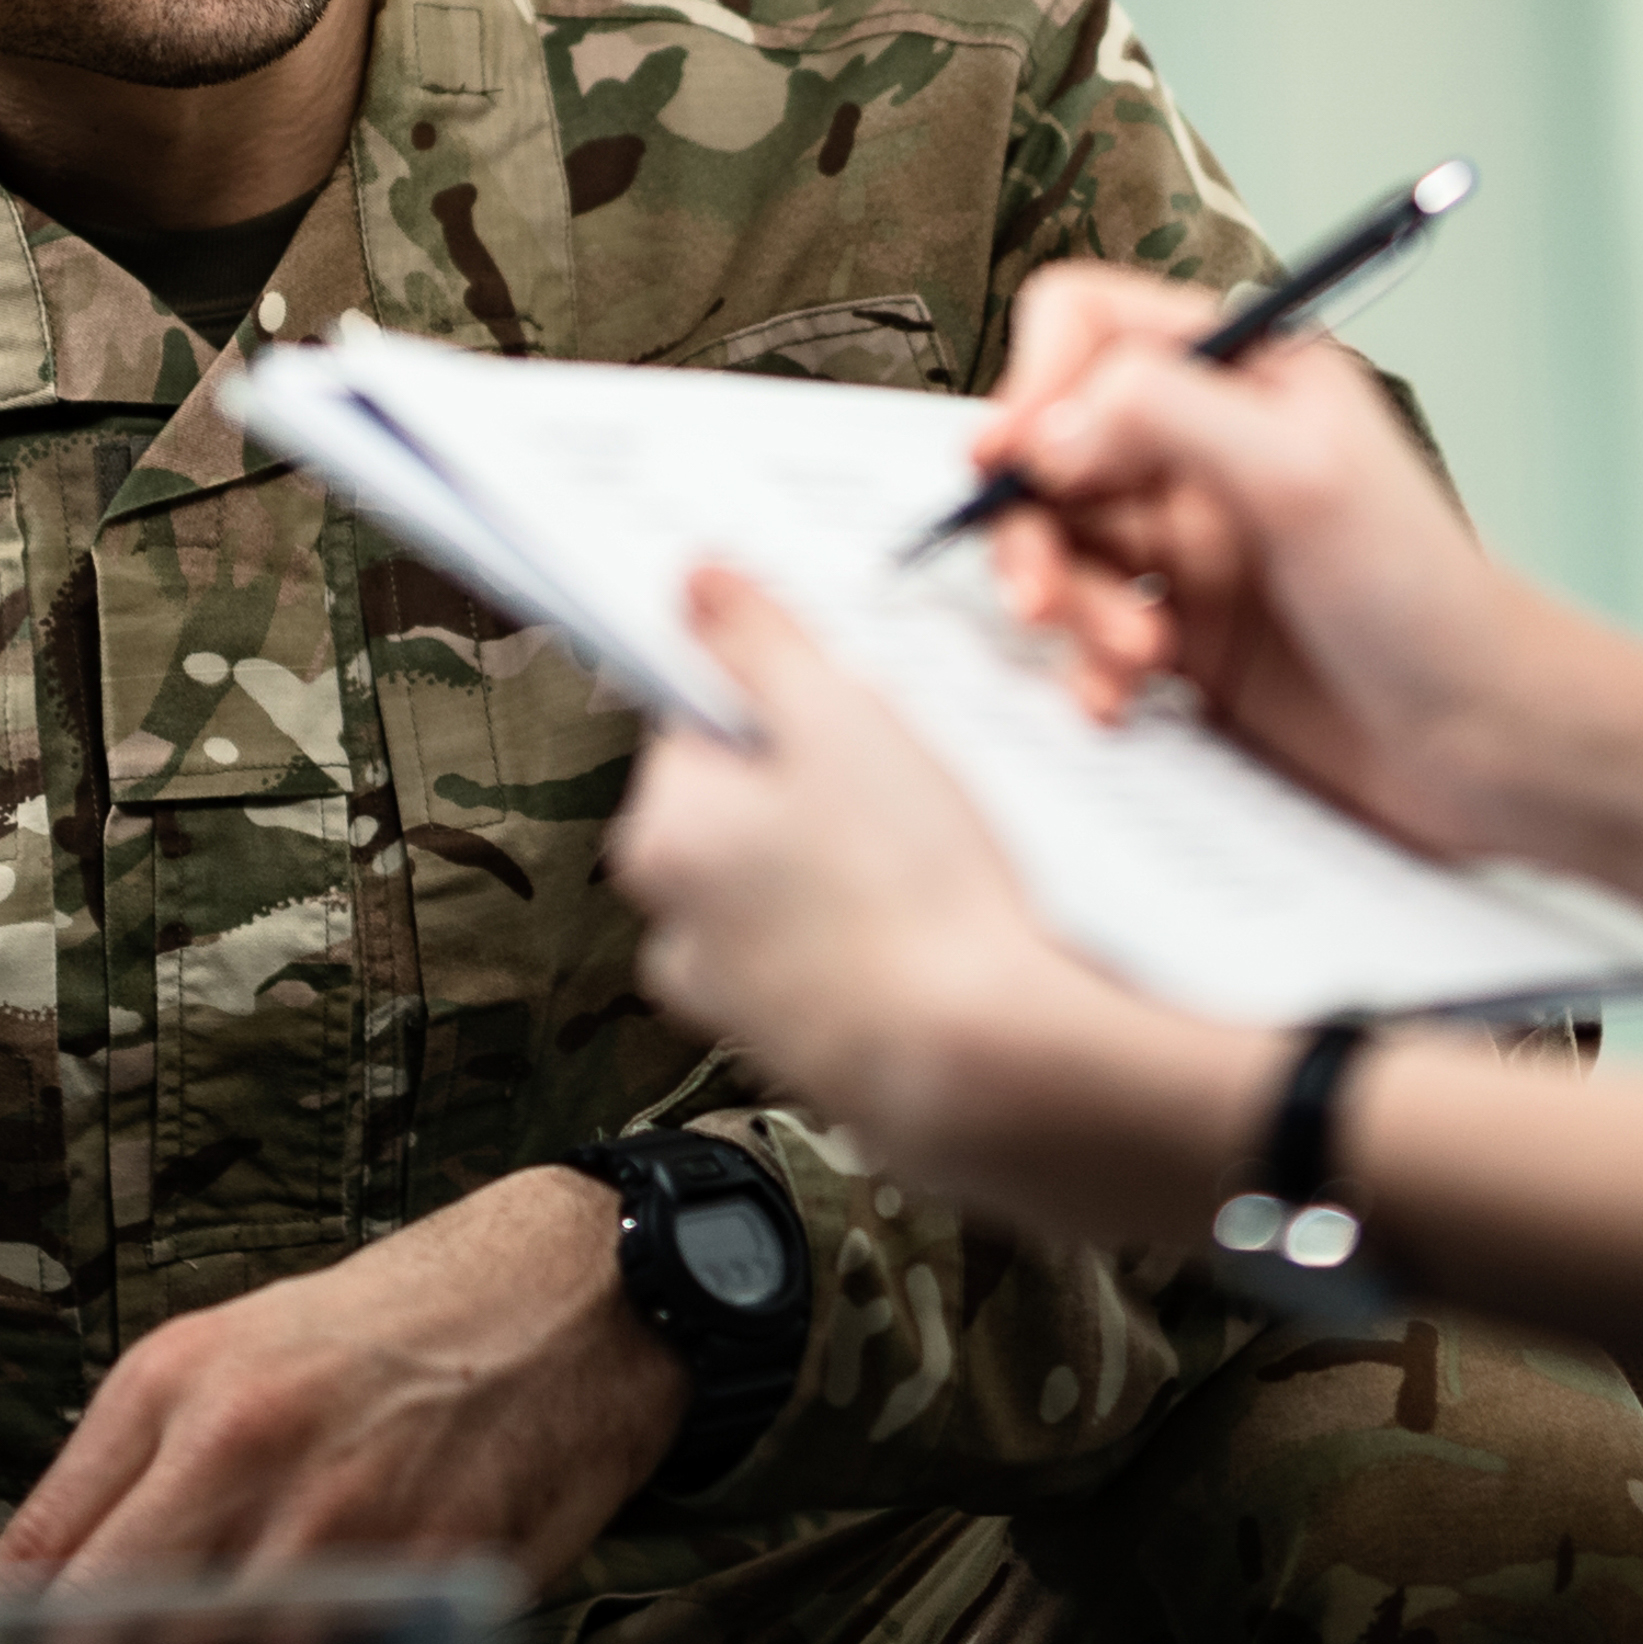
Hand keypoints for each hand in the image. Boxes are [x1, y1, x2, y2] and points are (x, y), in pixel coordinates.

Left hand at [0, 1171, 675, 1643]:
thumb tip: (41, 1602)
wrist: (569, 1296)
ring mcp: (344, 1522)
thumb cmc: (391, 1331)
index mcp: (176, 1386)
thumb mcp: (228, 1353)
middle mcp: (246, 1449)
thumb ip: (134, 1472)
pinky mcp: (434, 1582)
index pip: (41, 1553)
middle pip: (105, 1635)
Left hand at [611, 574, 1263, 1251]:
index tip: (851, 716)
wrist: (982, 1061)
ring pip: (786, 887)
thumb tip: (696, 582)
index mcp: (660, 835)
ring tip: (927, 868)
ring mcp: (734, 1000)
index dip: (787, 706)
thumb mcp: (839, 721)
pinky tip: (928, 931)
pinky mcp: (798, 1050)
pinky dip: (868, 941)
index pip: (700, 724)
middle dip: (818, 789)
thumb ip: (760, 643)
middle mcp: (672, 925)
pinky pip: (826, 959)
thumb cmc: (911, 892)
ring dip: (844, 867)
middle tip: (903, 791)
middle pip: (741, 808)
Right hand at [965, 263, 1602, 866]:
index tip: (1013, 462)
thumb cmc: (1428, 599)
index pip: (1088, 327)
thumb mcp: (1302, 475)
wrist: (1487, 746)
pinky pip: (1083, 634)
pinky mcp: (1183, 634)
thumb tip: (1043, 427)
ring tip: (1131, 658)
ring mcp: (1189, 544)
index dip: (1035, 385)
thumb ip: (1165, 414)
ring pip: (1059, 546)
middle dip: (1031, 522)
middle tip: (1040, 595)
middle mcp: (1204, 447)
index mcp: (1240, 373)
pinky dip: (1083, 668)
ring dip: (1066, 604)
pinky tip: (1124, 700)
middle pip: (1049, 448)